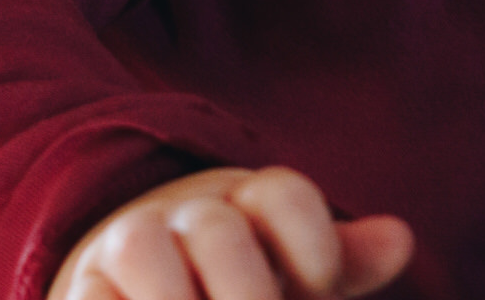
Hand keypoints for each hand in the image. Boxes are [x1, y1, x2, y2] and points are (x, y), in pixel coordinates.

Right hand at [50, 166, 414, 299]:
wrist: (138, 285)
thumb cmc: (239, 284)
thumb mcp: (294, 275)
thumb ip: (342, 261)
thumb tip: (401, 238)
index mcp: (250, 206)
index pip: (282, 195)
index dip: (312, 240)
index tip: (318, 285)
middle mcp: (190, 216)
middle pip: (217, 227)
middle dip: (244, 289)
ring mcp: (131, 244)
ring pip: (143, 244)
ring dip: (172, 299)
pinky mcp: (83, 285)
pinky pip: (90, 296)